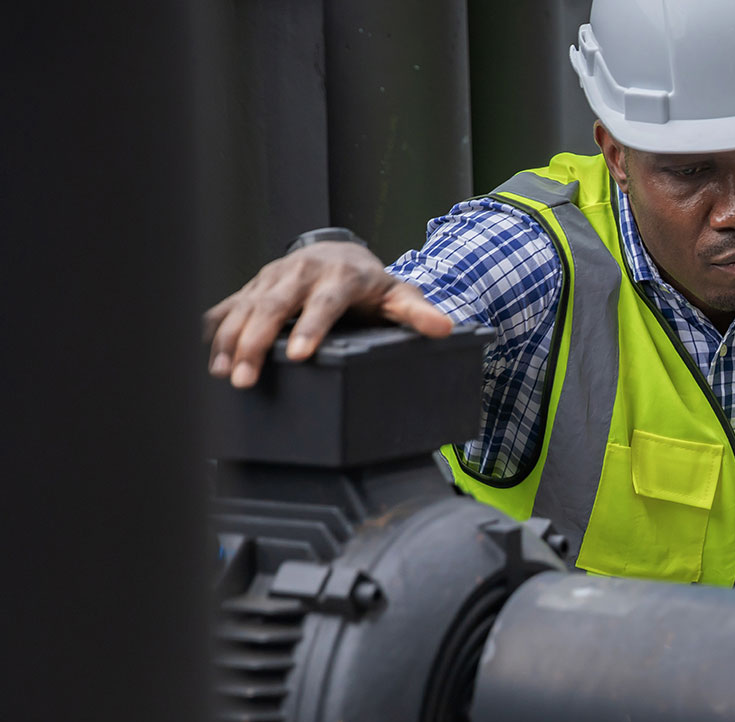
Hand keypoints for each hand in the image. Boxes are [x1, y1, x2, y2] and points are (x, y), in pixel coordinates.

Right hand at [202, 241, 453, 387]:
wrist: (340, 254)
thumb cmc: (371, 284)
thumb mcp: (399, 296)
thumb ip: (418, 313)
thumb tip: (445, 328)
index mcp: (339, 277)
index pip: (323, 303)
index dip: (310, 327)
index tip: (299, 356)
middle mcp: (300, 273)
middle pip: (273, 306)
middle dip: (256, 341)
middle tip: (247, 378)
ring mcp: (273, 278)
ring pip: (246, 306)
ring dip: (232, 340)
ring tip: (225, 374)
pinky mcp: (254, 286)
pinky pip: (229, 306)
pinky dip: (217, 330)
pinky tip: (212, 358)